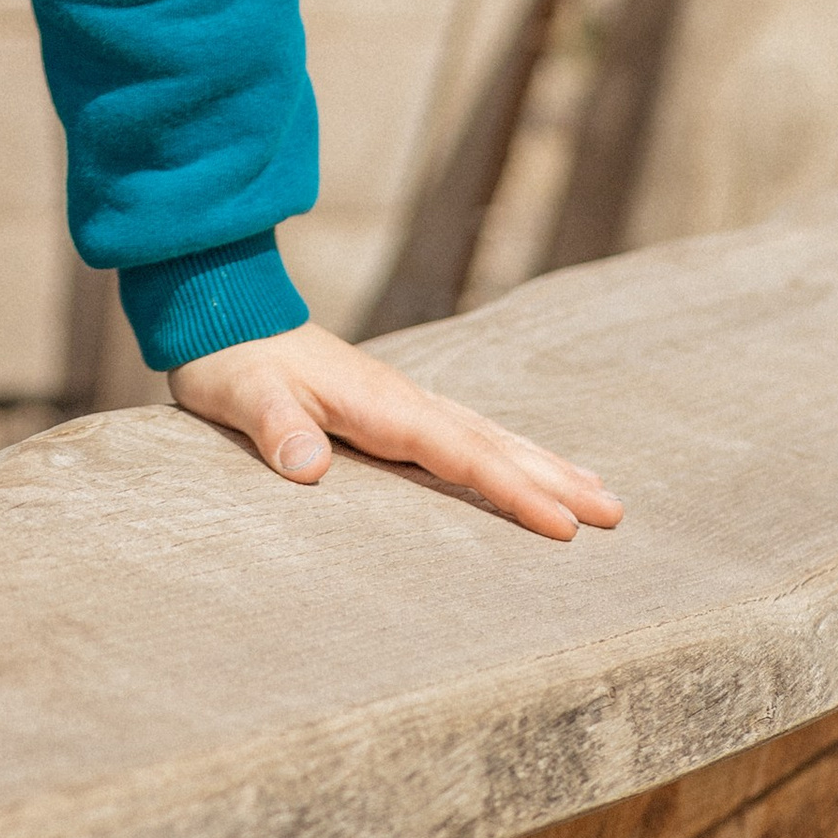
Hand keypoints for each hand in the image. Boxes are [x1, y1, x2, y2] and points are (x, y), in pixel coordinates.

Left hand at [169, 322, 620, 541]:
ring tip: (598, 491)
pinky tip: (523, 465)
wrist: (220, 311)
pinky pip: (463, 433)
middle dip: (554, 479)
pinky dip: (504, 452)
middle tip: (617, 514)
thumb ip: (275, 426)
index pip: (460, 454)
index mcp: (380, 404)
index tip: (566, 526)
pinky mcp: (388, 407)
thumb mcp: (241, 396)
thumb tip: (307, 465)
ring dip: (542, 463)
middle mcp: (402, 399)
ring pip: (486, 435)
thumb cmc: (230, 360)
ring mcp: (399, 400)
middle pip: (492, 443)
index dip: (512, 491)